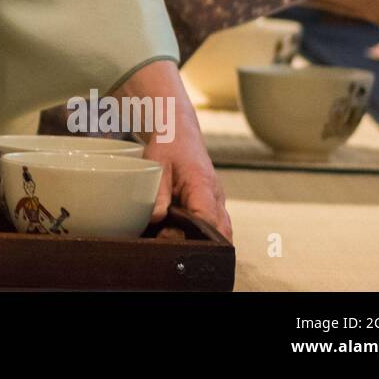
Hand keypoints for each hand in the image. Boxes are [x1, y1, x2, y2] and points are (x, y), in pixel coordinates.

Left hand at [115, 59, 233, 240]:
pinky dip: (203, 237)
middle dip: (201, 246)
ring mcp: (218, 202)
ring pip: (221, 232)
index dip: (194, 235)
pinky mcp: (213, 205)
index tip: (170, 239)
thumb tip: (156, 219)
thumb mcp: (157, 164)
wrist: (180, 132)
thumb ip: (158, 192)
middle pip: (221, 232)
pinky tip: (181, 240)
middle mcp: (217, 197)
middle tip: (169, 245)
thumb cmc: (168, 146)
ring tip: (173, 244)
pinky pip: (215, 227)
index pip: (208, 219)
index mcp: (204, 185)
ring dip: (203, 243)